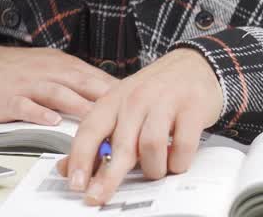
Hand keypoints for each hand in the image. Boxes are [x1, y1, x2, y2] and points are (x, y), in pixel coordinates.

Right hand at [0, 45, 118, 124]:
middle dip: (104, 98)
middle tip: (126, 114)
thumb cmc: (21, 71)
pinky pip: (25, 105)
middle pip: (82, 83)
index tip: (139, 104)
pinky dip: (38, 112)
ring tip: (95, 122)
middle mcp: (50, 72)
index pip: (96, 78)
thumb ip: (80, 82)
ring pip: (57, 94)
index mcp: (64, 66)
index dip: (118, 92)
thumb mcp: (54, 68)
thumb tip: (113, 96)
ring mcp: (30, 84)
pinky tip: (51, 121)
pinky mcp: (10, 97)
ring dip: (77, 106)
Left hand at [56, 48, 222, 205]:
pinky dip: (177, 161)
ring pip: (151, 147)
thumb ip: (97, 139)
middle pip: (120, 145)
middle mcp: (136, 99)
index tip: (76, 183)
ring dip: (153, 168)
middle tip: (99, 196)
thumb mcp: (121, 108)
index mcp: (114, 100)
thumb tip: (68, 168)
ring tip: (156, 168)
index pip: (90, 130)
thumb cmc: (155, 91)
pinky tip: (175, 159)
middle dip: (108, 177)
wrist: (193, 65)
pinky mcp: (192, 109)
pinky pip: (182, 147)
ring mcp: (165, 102)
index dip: (80, 159)